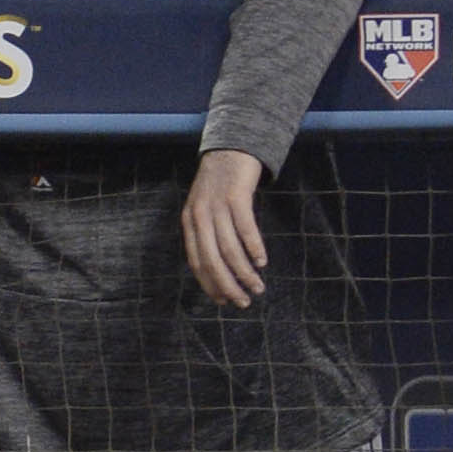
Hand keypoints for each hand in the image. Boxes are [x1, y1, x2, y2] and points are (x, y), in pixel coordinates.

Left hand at [183, 148, 270, 306]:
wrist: (230, 149)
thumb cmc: (220, 185)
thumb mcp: (204, 209)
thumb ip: (207, 234)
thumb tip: (220, 270)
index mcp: (190, 222)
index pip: (196, 261)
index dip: (209, 284)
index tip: (224, 302)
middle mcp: (200, 216)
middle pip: (212, 260)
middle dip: (228, 285)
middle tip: (244, 302)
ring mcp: (217, 206)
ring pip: (229, 249)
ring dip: (244, 272)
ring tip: (258, 287)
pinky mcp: (236, 196)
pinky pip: (245, 228)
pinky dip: (254, 248)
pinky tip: (262, 262)